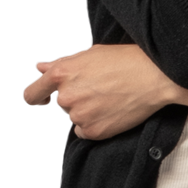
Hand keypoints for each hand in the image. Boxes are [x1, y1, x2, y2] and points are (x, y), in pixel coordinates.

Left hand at [21, 43, 176, 138]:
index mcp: (62, 74)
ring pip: (76, 117)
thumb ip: (61, 65)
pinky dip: (96, 124)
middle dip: (77, 97)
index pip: (33, 93)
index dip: (36, 96)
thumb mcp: (89, 55)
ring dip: (88, 111)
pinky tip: (112, 111)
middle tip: (101, 88)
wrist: (154, 77)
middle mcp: (66, 97)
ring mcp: (79, 116)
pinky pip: (86, 131)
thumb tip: (40, 68)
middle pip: (63, 103)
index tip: (42, 98)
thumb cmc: (124, 61)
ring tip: (111, 98)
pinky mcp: (93, 131)